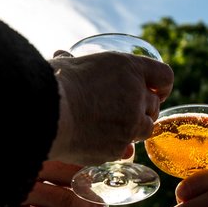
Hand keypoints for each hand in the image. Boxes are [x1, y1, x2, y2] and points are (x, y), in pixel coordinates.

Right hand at [49, 51, 173, 164]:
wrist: (43, 115)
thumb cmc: (51, 83)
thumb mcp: (66, 64)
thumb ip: (74, 62)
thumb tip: (63, 57)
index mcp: (129, 69)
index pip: (164, 75)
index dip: (161, 84)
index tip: (155, 90)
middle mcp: (136, 96)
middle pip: (155, 104)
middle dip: (145, 108)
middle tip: (127, 110)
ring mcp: (130, 125)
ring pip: (146, 129)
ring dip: (134, 128)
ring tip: (114, 126)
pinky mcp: (119, 148)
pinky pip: (125, 149)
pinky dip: (116, 146)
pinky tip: (99, 141)